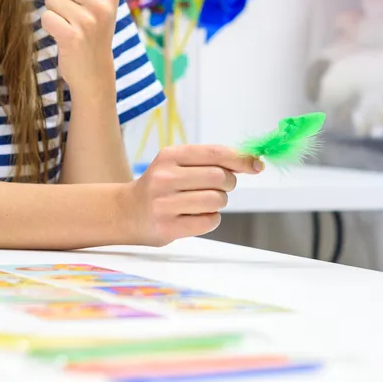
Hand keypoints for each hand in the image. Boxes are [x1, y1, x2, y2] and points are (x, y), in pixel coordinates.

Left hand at [42, 0, 120, 95]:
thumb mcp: (103, 2)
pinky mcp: (73, 35)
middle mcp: (102, 3)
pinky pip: (46, 17)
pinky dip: (49, 26)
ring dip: (55, 13)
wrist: (95, 72)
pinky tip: (63, 36)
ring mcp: (89, 20)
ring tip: (69, 27)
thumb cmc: (95, 33)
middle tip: (74, 16)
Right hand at [122, 145, 264, 246]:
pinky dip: (211, 218)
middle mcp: (165, 178)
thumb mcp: (177, 164)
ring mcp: (165, 204)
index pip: (214, 153)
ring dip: (219, 202)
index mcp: (169, 156)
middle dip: (228, 183)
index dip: (241, 159)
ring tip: (203, 202)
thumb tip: (251, 162)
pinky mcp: (168, 228)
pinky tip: (196, 215)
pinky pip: (210, 221)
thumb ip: (210, 161)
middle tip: (220, 186)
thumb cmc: (161, 186)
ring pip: (216, 200)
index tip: (256, 165)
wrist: (126, 212)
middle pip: (219, 177)